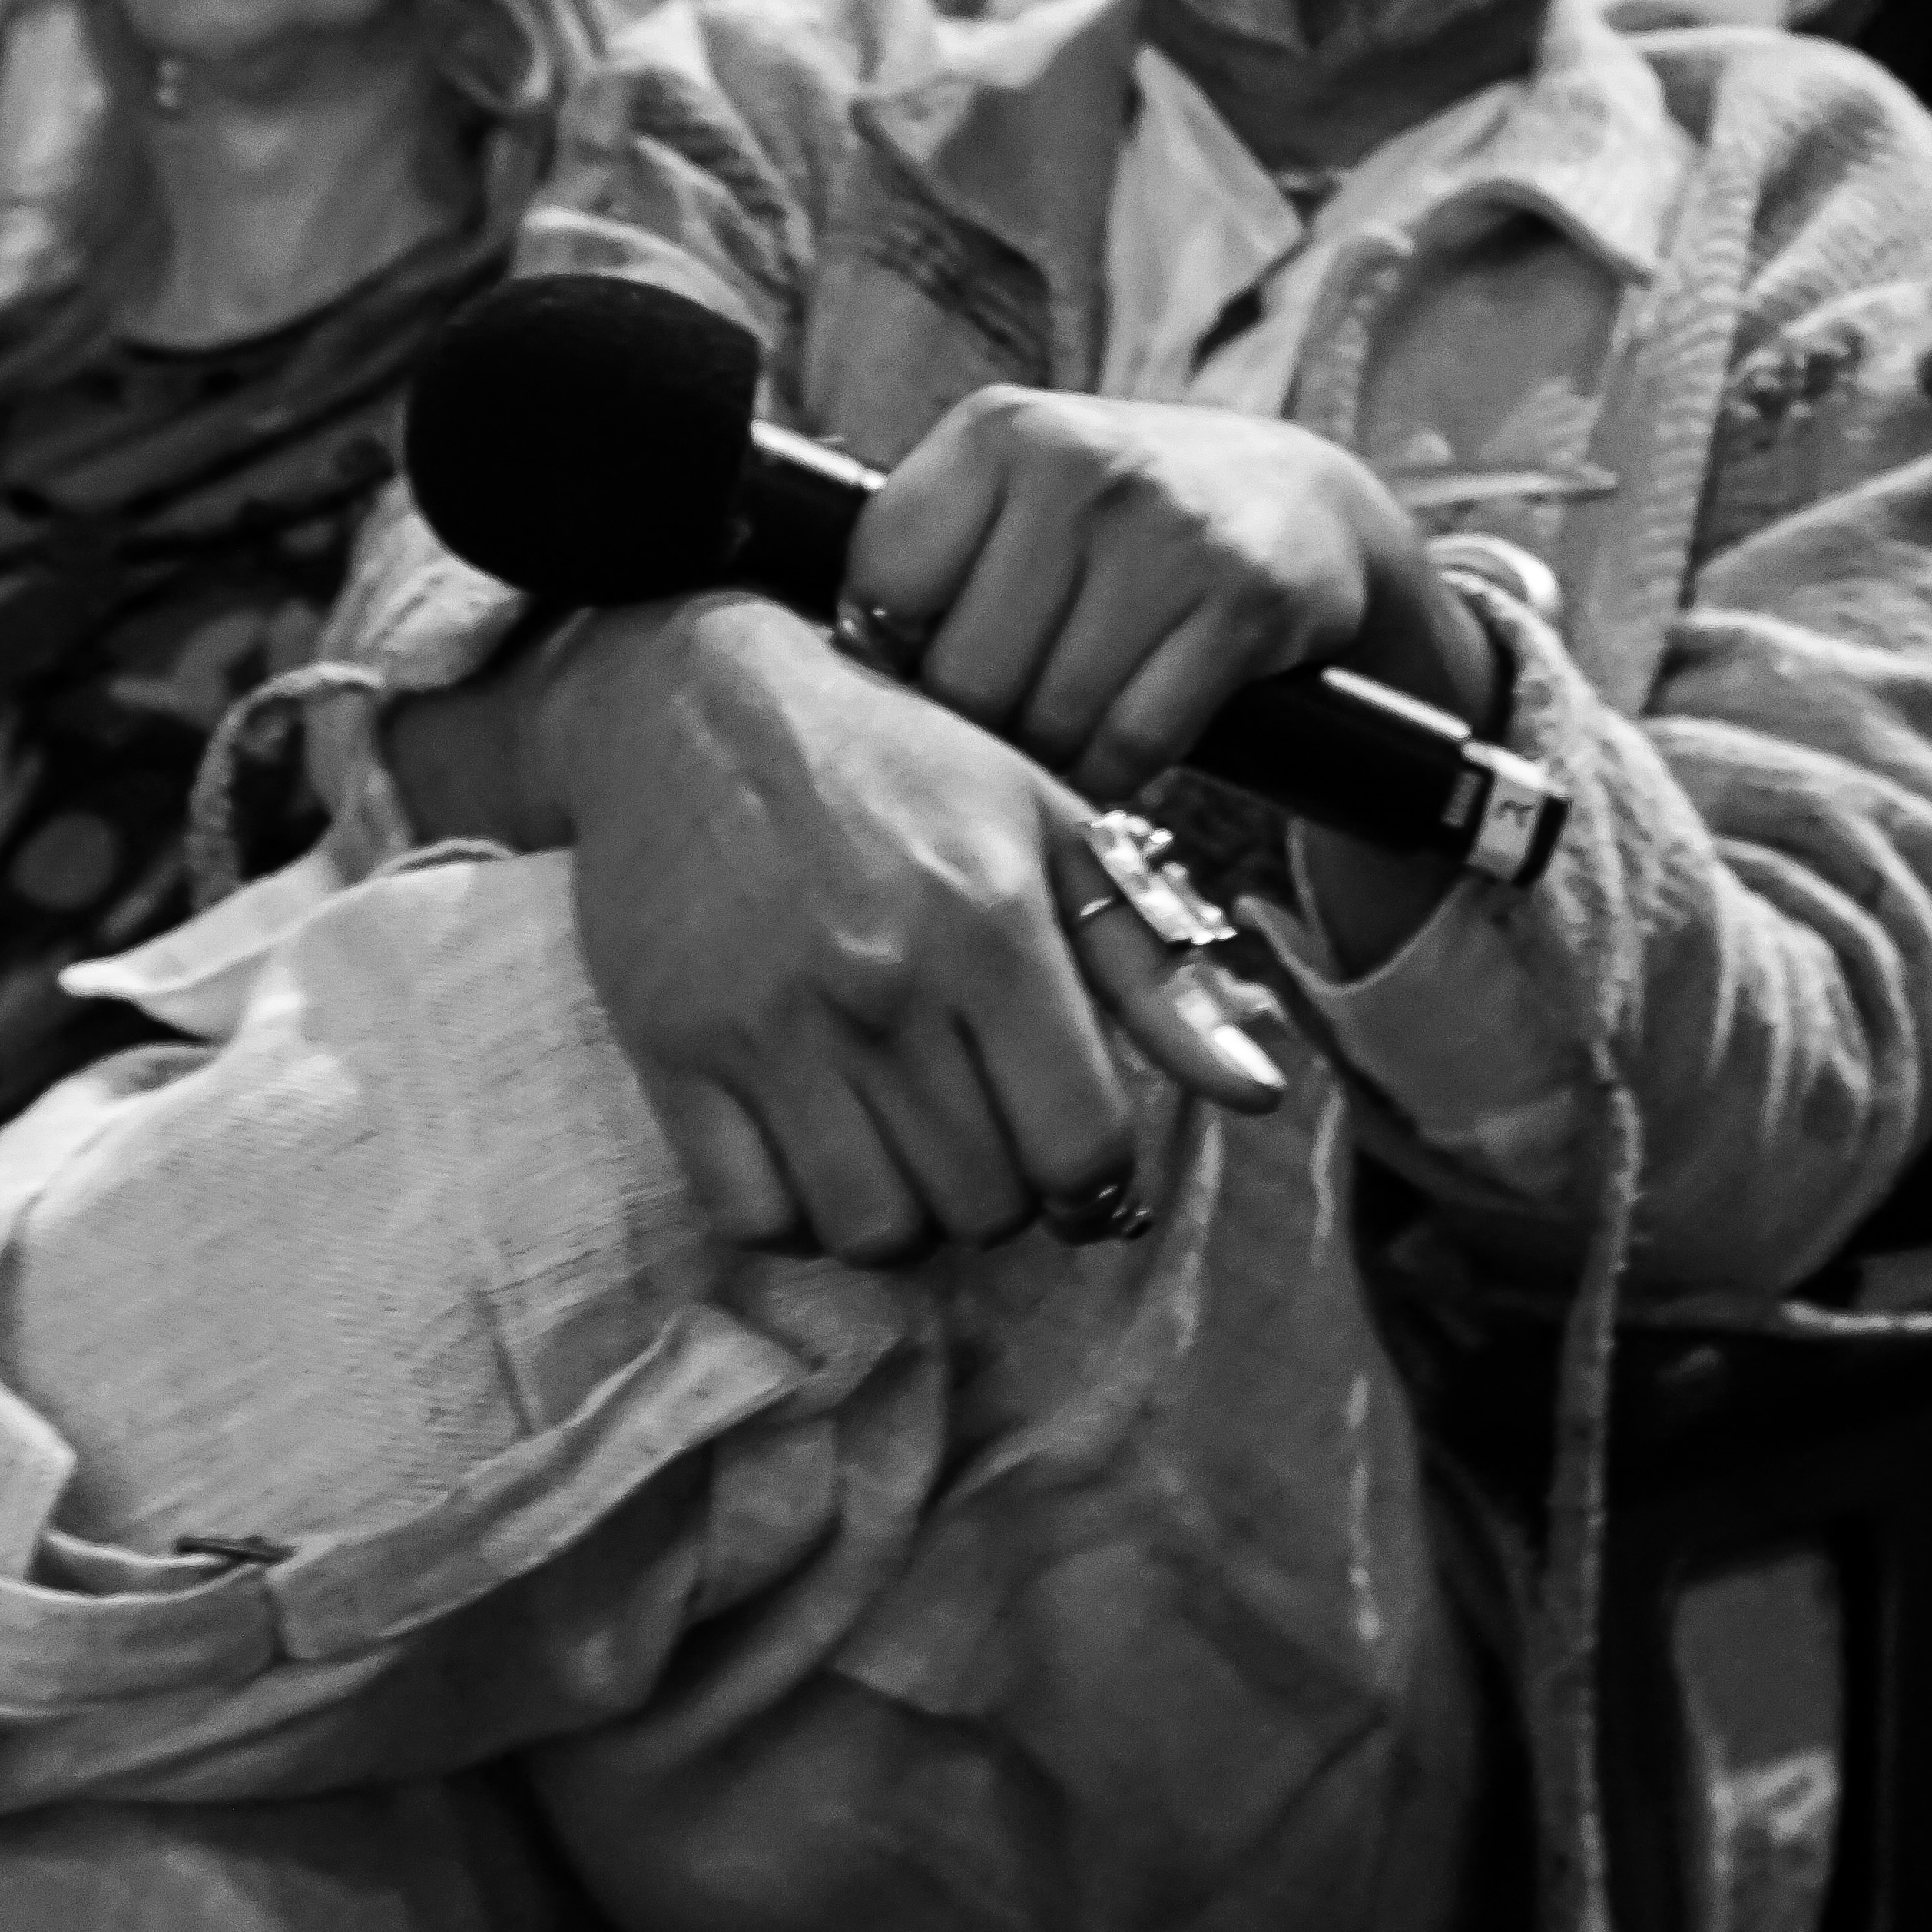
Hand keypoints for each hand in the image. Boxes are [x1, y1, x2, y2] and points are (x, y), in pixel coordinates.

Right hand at [529, 594, 1284, 1264]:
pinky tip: (816, 1148)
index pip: (1081, 1149)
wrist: (689, 700)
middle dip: (1002, 1190)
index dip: (1094, 1178)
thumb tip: (1258, 1093)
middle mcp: (884, 986)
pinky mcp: (673, 1052)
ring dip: (905, 1214)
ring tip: (904, 1146)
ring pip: (872, 1231)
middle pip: (983, 1204)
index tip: (1071, 1153)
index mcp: (992, 926)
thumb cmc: (892, 761)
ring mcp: (771, 1028)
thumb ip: (1154, 970)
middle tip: (981, 1129)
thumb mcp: (1046, 828)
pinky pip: (754, 1217)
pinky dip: (795, 1215)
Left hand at [845, 387, 1497, 806]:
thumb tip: (796, 665)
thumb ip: (923, 553)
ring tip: (1067, 727)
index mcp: (997, 429)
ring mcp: (1167, 530)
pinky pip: (1136, 742)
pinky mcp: (1244, 599)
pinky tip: (1127, 744)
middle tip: (1011, 719)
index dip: (895, 659)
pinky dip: (1120, 772)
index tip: (929, 671)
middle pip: (966, 674)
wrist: (1296, 500)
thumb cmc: (1114, 519)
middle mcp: (1079, 464)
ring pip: (1052, 719)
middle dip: (981, 725)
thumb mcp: (1015, 490)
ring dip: (1052, 756)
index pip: (881, 590)